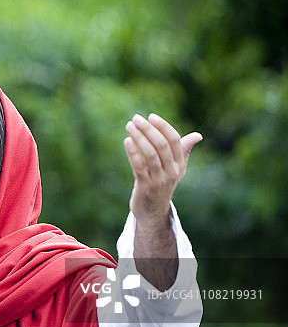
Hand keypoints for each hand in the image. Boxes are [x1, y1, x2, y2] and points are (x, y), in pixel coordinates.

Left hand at [124, 113, 201, 227]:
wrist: (153, 210)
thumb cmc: (163, 183)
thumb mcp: (176, 168)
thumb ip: (184, 150)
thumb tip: (198, 136)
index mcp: (180, 164)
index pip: (175, 141)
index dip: (163, 127)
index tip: (151, 116)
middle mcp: (172, 171)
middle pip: (162, 145)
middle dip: (148, 130)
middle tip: (136, 118)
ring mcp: (159, 179)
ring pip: (150, 154)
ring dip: (139, 138)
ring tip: (129, 126)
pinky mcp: (145, 186)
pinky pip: (139, 166)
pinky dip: (133, 152)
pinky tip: (127, 141)